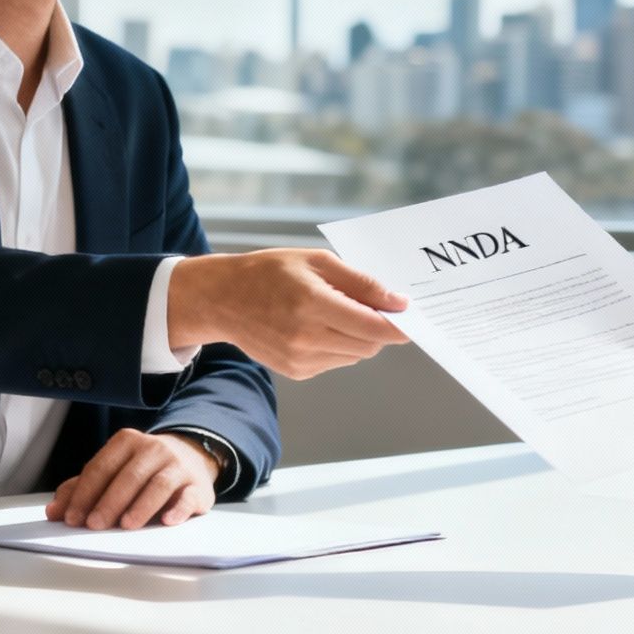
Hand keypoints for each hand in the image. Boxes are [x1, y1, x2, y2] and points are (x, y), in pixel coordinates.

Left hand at [45, 429, 219, 528]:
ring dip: (141, 506)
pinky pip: (188, 496)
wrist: (192, 457)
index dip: (84, 494)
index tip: (72, 518)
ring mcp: (178, 465)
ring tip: (127, 525)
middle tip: (95, 525)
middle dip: (109, 502)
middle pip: (128, 476)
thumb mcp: (113, 471)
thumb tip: (54, 511)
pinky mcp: (198, 485)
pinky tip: (167, 521)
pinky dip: (178, 509)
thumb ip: (82, 489)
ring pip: (158, 484)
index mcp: (127, 442)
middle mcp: (154, 449)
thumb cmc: (143, 470)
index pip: (101, 467)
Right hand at [168, 250, 411, 379]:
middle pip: (369, 344)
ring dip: (358, 337)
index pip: (373, 326)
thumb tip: (397, 301)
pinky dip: (339, 346)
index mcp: (313, 303)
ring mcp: (300, 359)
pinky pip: (336, 361)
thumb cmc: (271, 273)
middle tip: (370, 306)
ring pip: (356, 355)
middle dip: (378, 328)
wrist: (223, 299)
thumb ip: (360, 283)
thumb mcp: (317, 262)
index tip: (410, 316)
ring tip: (333, 311)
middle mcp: (307, 336)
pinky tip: (317, 326)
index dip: (398, 325)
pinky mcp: (296, 371)